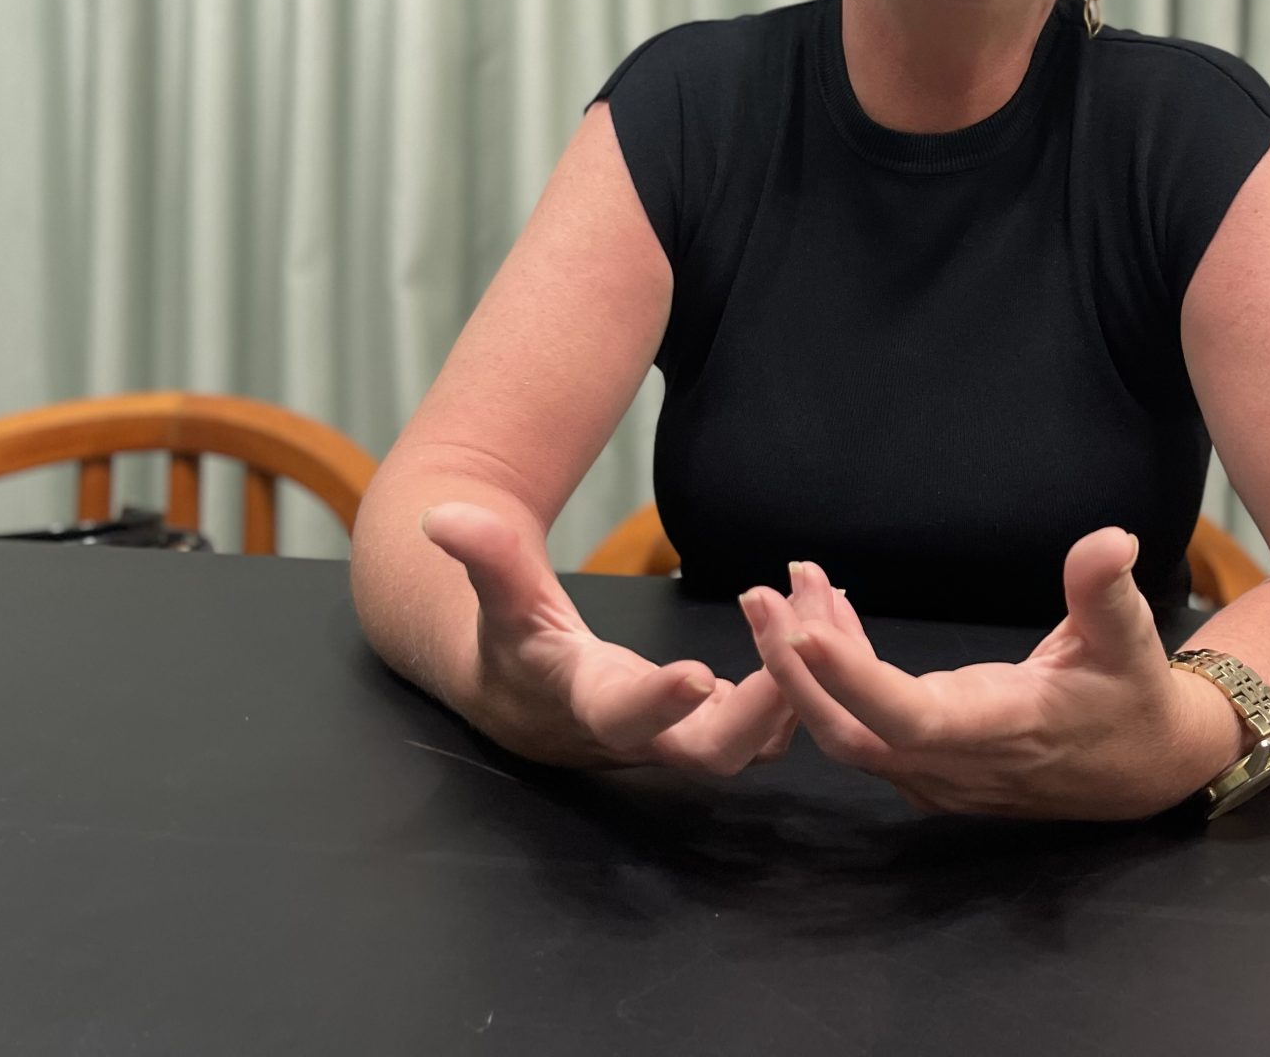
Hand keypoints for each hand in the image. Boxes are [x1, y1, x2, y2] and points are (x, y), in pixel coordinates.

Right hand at [422, 502, 796, 773]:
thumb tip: (443, 515)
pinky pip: (762, 721)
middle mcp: (640, 739)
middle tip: (802, 650)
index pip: (623, 715)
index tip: (697, 675)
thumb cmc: (509, 642)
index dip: (658, 703)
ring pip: (749, 742)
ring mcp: (679, 741)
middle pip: (707, 753)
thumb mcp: (499, 598)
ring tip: (824, 613)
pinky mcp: (707, 729)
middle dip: (759, 711)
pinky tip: (826, 623)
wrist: (520, 698)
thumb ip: (485, 556)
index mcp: (587, 704)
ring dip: (793, 691)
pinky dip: (797, 683)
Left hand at [739, 529, 1240, 819]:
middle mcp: (954, 764)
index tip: (804, 633)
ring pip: (847, 731)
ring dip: (808, 665)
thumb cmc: (1133, 697)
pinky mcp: (926, 769)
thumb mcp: (1132, 641)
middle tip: (761, 596)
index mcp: (1000, 729)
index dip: (855, 682)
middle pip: (850, 732)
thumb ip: (1107, 592)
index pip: (911, 717)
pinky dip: (834, 677)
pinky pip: (862, 729)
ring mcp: (934, 775)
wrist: (1143, 771)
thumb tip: (1110, 539)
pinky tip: (826, 618)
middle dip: (795, 669)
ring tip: (786, 590)